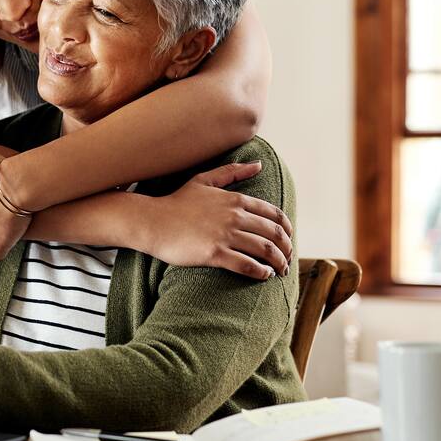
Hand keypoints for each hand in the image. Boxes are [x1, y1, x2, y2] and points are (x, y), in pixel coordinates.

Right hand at [144, 161, 293, 278]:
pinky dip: (261, 272)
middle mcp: (234, 216)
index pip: (274, 215)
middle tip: (288, 260)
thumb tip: (259, 164)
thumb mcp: (205, 180)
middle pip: (274, 234)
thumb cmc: (177, 202)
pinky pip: (246, 265)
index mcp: (235, 200)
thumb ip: (233, 172)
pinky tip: (264, 275)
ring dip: (278, 263)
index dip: (287, 229)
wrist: (152, 221)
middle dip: (287, 249)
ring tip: (280, 270)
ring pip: (265, 250)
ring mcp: (225, 235)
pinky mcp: (214, 253)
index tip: (288, 240)